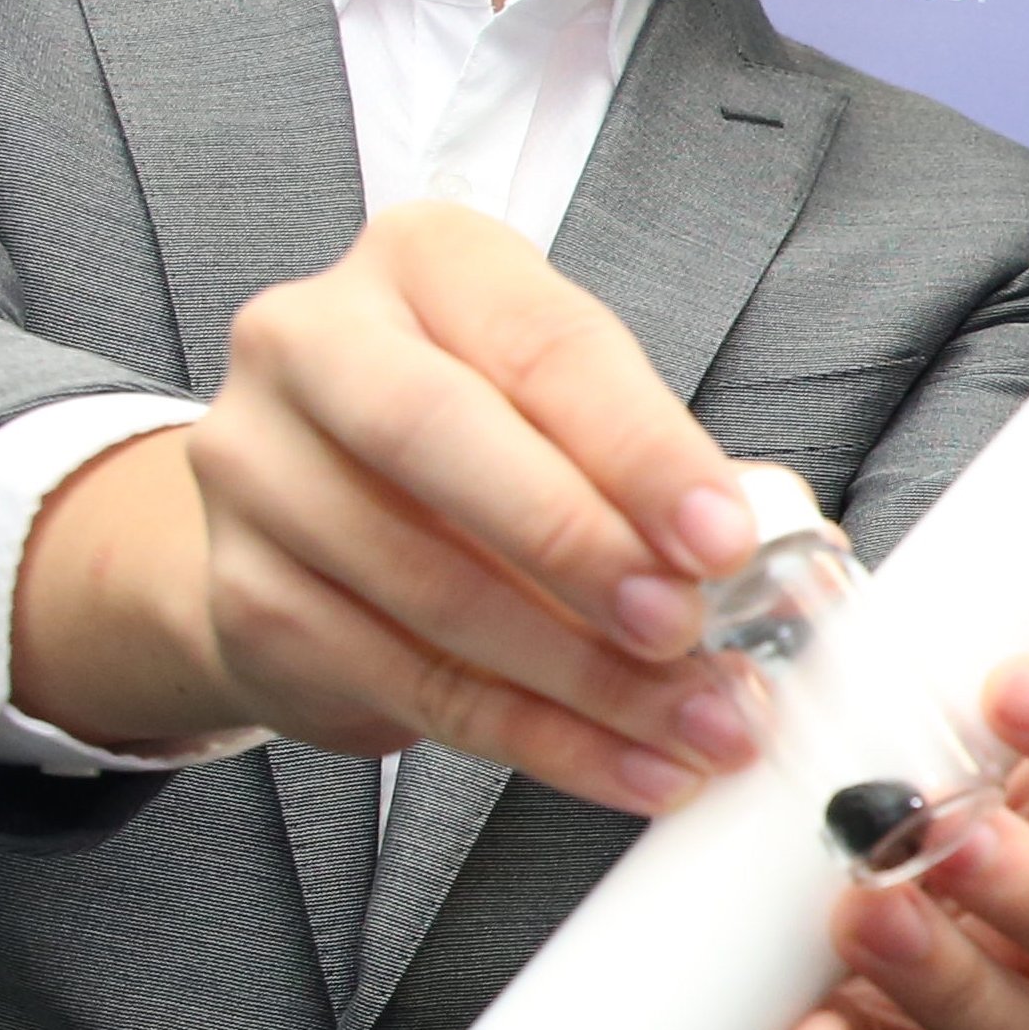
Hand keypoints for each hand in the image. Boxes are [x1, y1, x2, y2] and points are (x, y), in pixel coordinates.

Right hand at [17, 204, 760, 808]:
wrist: (307, 513)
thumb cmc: (478, 440)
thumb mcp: (570, 412)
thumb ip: (660, 467)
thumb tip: (784, 559)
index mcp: (427, 264)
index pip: (542, 346)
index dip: (640, 449)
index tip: (724, 539)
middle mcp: (313, 343)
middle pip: (440, 439)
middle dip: (580, 546)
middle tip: (684, 631)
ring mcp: (256, 469)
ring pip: (427, 586)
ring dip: (582, 679)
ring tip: (695, 725)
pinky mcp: (244, 594)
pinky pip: (407, 684)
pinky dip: (535, 739)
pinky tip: (626, 765)